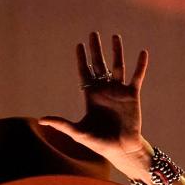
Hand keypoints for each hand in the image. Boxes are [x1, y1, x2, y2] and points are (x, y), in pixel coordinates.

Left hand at [38, 31, 148, 165]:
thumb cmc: (99, 143)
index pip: (85, 73)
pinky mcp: (132, 95)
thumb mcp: (79, 133)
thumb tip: (41, 120)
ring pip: (118, 66)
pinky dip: (140, 66)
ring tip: (115, 36)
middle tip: (93, 34)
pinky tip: (143, 53)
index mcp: (91, 96)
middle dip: (96, 50)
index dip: (81, 60)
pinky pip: (137, 77)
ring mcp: (119, 91)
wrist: (121, 150)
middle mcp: (104, 90)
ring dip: (117, 52)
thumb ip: (62, 124)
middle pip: (99, 65)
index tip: (79, 46)